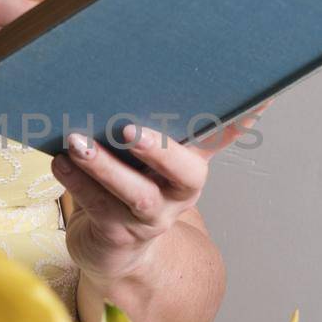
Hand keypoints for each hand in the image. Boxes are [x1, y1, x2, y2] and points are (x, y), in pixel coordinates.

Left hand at [56, 102, 272, 283]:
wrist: (112, 249)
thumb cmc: (127, 187)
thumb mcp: (145, 159)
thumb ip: (153, 125)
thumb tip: (140, 72)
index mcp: (189, 167)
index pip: (220, 139)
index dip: (239, 123)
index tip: (259, 98)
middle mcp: (178, 194)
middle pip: (185, 173)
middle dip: (159, 150)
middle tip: (128, 128)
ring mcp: (149, 218)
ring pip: (135, 193)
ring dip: (105, 166)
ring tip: (78, 142)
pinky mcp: (117, 235)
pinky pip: (99, 207)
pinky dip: (78, 182)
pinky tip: (61, 162)